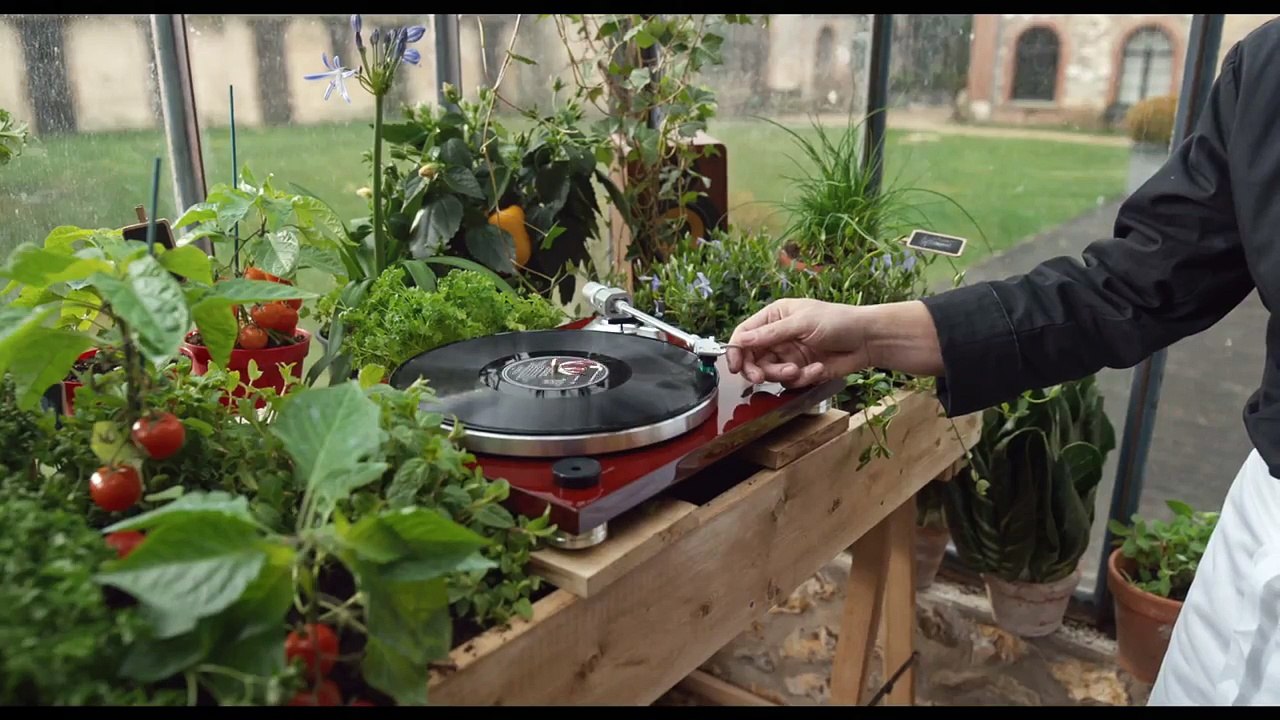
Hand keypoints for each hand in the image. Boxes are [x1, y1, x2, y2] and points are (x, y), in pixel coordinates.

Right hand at [726, 299, 870, 386]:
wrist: (867, 340)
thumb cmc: (837, 321)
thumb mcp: (802, 323)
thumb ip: (770, 334)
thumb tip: (740, 340)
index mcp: (774, 317)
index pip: (745, 334)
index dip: (736, 350)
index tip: (735, 367)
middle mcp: (778, 336)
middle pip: (753, 358)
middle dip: (758, 369)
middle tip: (761, 378)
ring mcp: (789, 354)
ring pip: (770, 372)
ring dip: (782, 374)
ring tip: (799, 370)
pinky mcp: (801, 370)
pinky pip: (790, 382)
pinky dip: (803, 378)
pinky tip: (818, 368)